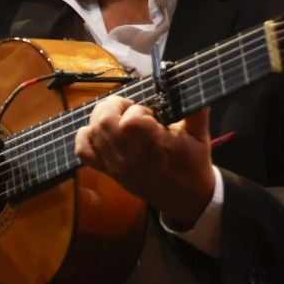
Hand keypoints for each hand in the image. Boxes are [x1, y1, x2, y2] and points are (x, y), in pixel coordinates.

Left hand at [73, 97, 215, 227]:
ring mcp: (116, 165)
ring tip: (119, 118)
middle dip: (114, 106)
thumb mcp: (200, 136)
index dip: (137, 110)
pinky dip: (86, 136)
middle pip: (104, 123)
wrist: (184, 196)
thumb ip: (196, 110)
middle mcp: (131, 158)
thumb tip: (191, 86)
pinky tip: (101, 131)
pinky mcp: (107, 171)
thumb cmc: (192, 163)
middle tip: (129, 108)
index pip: (130, 122)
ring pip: (92, 133)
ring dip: (102, 117)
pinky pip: (83, 151)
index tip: (149, 113)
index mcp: (156, 148)